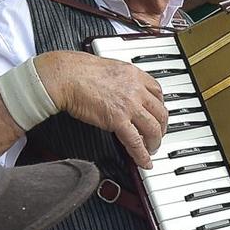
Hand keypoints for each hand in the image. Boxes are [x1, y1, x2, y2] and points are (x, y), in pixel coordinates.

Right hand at [36, 52, 169, 168]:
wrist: (66, 77)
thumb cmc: (78, 71)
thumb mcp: (108, 68)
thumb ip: (120, 80)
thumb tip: (120, 91)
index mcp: (134, 74)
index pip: (157, 91)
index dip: (160, 106)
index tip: (158, 113)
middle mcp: (136, 89)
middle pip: (160, 112)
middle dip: (162, 127)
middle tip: (157, 135)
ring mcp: (129, 105)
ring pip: (153, 128)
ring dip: (155, 142)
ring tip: (151, 150)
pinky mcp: (118, 120)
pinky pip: (136, 141)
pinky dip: (142, 154)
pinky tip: (144, 161)